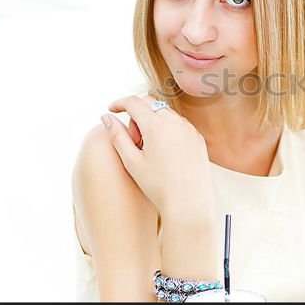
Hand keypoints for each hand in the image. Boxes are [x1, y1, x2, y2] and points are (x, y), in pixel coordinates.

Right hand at [100, 95, 215, 217]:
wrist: (189, 202)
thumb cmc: (158, 185)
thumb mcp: (131, 161)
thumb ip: (117, 135)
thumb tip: (106, 117)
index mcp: (156, 125)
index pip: (134, 102)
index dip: (119, 103)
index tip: (111, 110)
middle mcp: (175, 122)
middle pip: (150, 103)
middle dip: (137, 114)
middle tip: (134, 139)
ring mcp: (189, 128)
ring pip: (166, 112)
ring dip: (153, 121)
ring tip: (150, 149)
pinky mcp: (197, 137)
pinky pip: (179, 124)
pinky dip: (168, 129)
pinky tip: (165, 152)